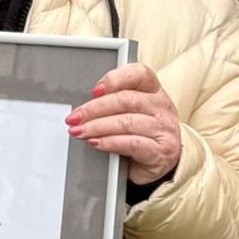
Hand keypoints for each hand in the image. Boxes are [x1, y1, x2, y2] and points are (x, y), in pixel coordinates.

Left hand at [65, 63, 181, 185]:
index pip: (138, 74)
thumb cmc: (142, 134)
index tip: (93, 91)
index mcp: (154, 91)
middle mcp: (162, 107)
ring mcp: (164, 129)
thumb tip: (84, 106)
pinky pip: (131, 143)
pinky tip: (95, 142)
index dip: (114, 79)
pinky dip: (109, 142)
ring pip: (126, 122)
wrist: (160, 164)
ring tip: (79, 131)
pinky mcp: (161, 151)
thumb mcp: (131, 112)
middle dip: (94, 108)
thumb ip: (113, 103)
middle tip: (74, 117)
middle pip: (125, 100)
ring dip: (96, 127)